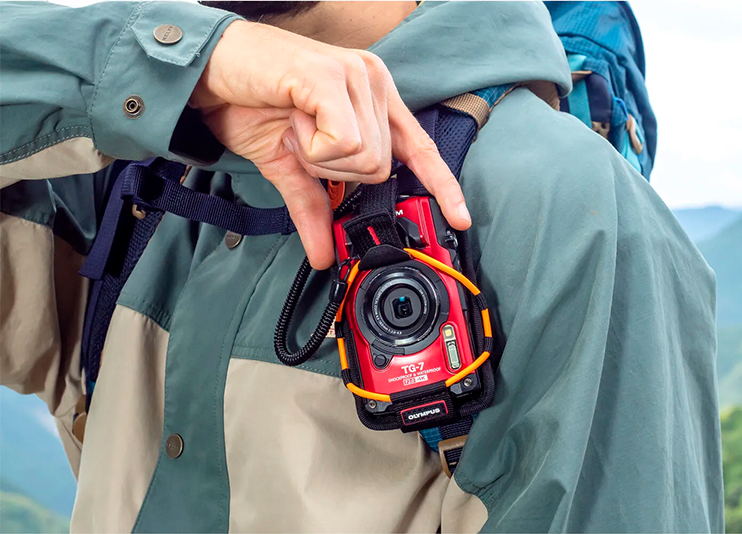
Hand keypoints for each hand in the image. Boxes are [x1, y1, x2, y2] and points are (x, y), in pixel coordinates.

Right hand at [191, 21, 470, 268]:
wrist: (209, 72)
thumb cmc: (252, 106)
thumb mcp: (289, 166)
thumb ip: (315, 208)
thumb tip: (324, 255)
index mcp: (372, 99)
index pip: (419, 147)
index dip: (441, 184)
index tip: (458, 217)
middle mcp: (372, 82)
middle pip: (380, 167)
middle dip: (335, 172)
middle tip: (304, 144)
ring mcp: (356, 77)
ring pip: (365, 159)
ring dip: (321, 159)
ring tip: (296, 127)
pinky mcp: (332, 77)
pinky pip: (344, 143)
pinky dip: (314, 148)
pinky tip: (294, 121)